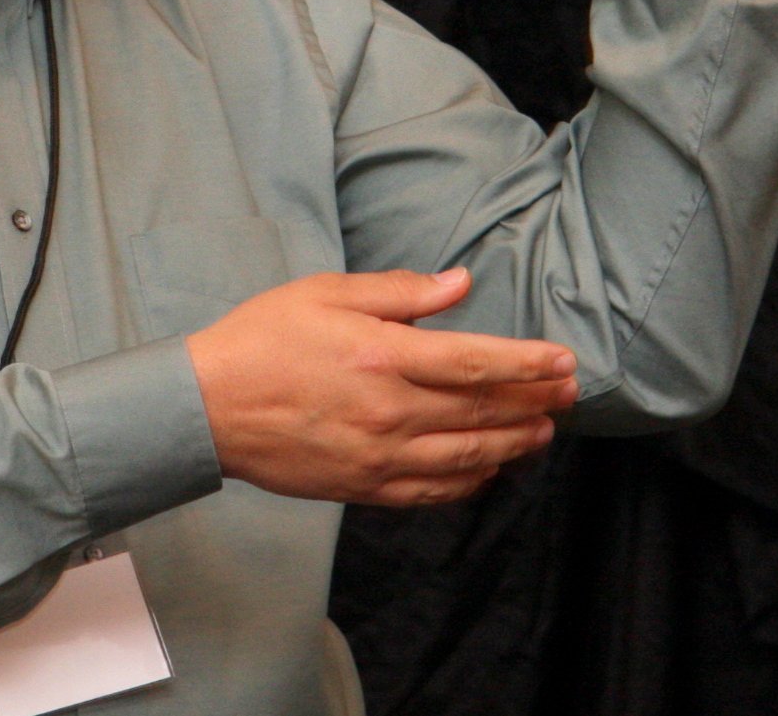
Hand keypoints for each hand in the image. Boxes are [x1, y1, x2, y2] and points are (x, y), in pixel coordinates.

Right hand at [185, 268, 577, 506]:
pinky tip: (490, 468)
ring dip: (515, 442)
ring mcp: (380, 456)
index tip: (564, 361)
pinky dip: (472, 481)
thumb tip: (458, 284)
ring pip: (469, 456)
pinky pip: (435, 491)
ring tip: (543, 430)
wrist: (208, 406)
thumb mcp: (326, 292)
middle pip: (483, 410)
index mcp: (382, 355)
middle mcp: (390, 411)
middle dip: (535, 401)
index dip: (528, 363)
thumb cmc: (262, 340)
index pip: (477, 363)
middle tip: (570, 393)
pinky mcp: (365, 487)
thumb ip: (398, 292)